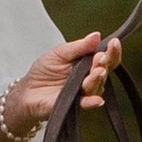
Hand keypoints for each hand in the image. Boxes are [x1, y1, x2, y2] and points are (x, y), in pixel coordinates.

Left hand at [6, 31, 123, 133]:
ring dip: (97, 79)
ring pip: (96, 87)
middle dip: (105, 64)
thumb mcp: (60, 53)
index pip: (106, 57)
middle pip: (104, 71)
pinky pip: (85, 104)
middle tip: (101, 58)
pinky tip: (97, 100)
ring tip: (97, 71)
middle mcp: (89, 78)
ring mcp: (83, 93)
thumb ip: (79, 46)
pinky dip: (91, 102)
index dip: (112, 51)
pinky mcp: (74, 106)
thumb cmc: (44, 70)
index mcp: (88, 63)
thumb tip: (97, 35)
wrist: (27, 90)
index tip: (114, 43)